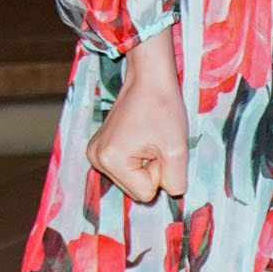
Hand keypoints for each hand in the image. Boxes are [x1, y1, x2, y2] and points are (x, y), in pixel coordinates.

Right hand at [86, 34, 187, 202]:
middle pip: (135, 189)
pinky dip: (138, 157)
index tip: (160, 146)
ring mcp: (95, 153)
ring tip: (149, 137)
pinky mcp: (99, 148)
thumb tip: (172, 193)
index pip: (145, 194)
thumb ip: (176, 180)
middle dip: (152, 170)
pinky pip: (125, 168)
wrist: (149, 78)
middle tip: (156, 142)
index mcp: (111, 160)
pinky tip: (141, 136)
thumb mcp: (177, 148)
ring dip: (146, 164)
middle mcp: (96, 159)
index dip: (160, 172)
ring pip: (131, 179)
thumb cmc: (163, 108)